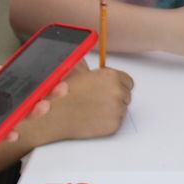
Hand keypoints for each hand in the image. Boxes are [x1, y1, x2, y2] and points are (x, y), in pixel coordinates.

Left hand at [0, 35, 48, 156]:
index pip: (15, 74)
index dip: (36, 71)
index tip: (56, 67)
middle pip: (21, 98)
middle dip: (43, 94)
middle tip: (58, 89)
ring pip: (11, 118)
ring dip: (28, 114)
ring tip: (40, 107)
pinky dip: (3, 136)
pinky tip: (12, 131)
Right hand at [18, 64, 132, 145]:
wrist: (55, 116)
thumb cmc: (63, 95)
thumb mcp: (75, 72)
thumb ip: (88, 67)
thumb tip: (86, 59)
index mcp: (111, 76)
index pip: (128, 81)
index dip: (118, 85)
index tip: (110, 89)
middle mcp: (117, 91)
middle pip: (126, 95)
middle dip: (115, 98)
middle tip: (98, 101)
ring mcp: (117, 109)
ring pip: (122, 109)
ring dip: (111, 110)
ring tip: (93, 109)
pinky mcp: (114, 124)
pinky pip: (116, 122)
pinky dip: (108, 122)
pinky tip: (94, 118)